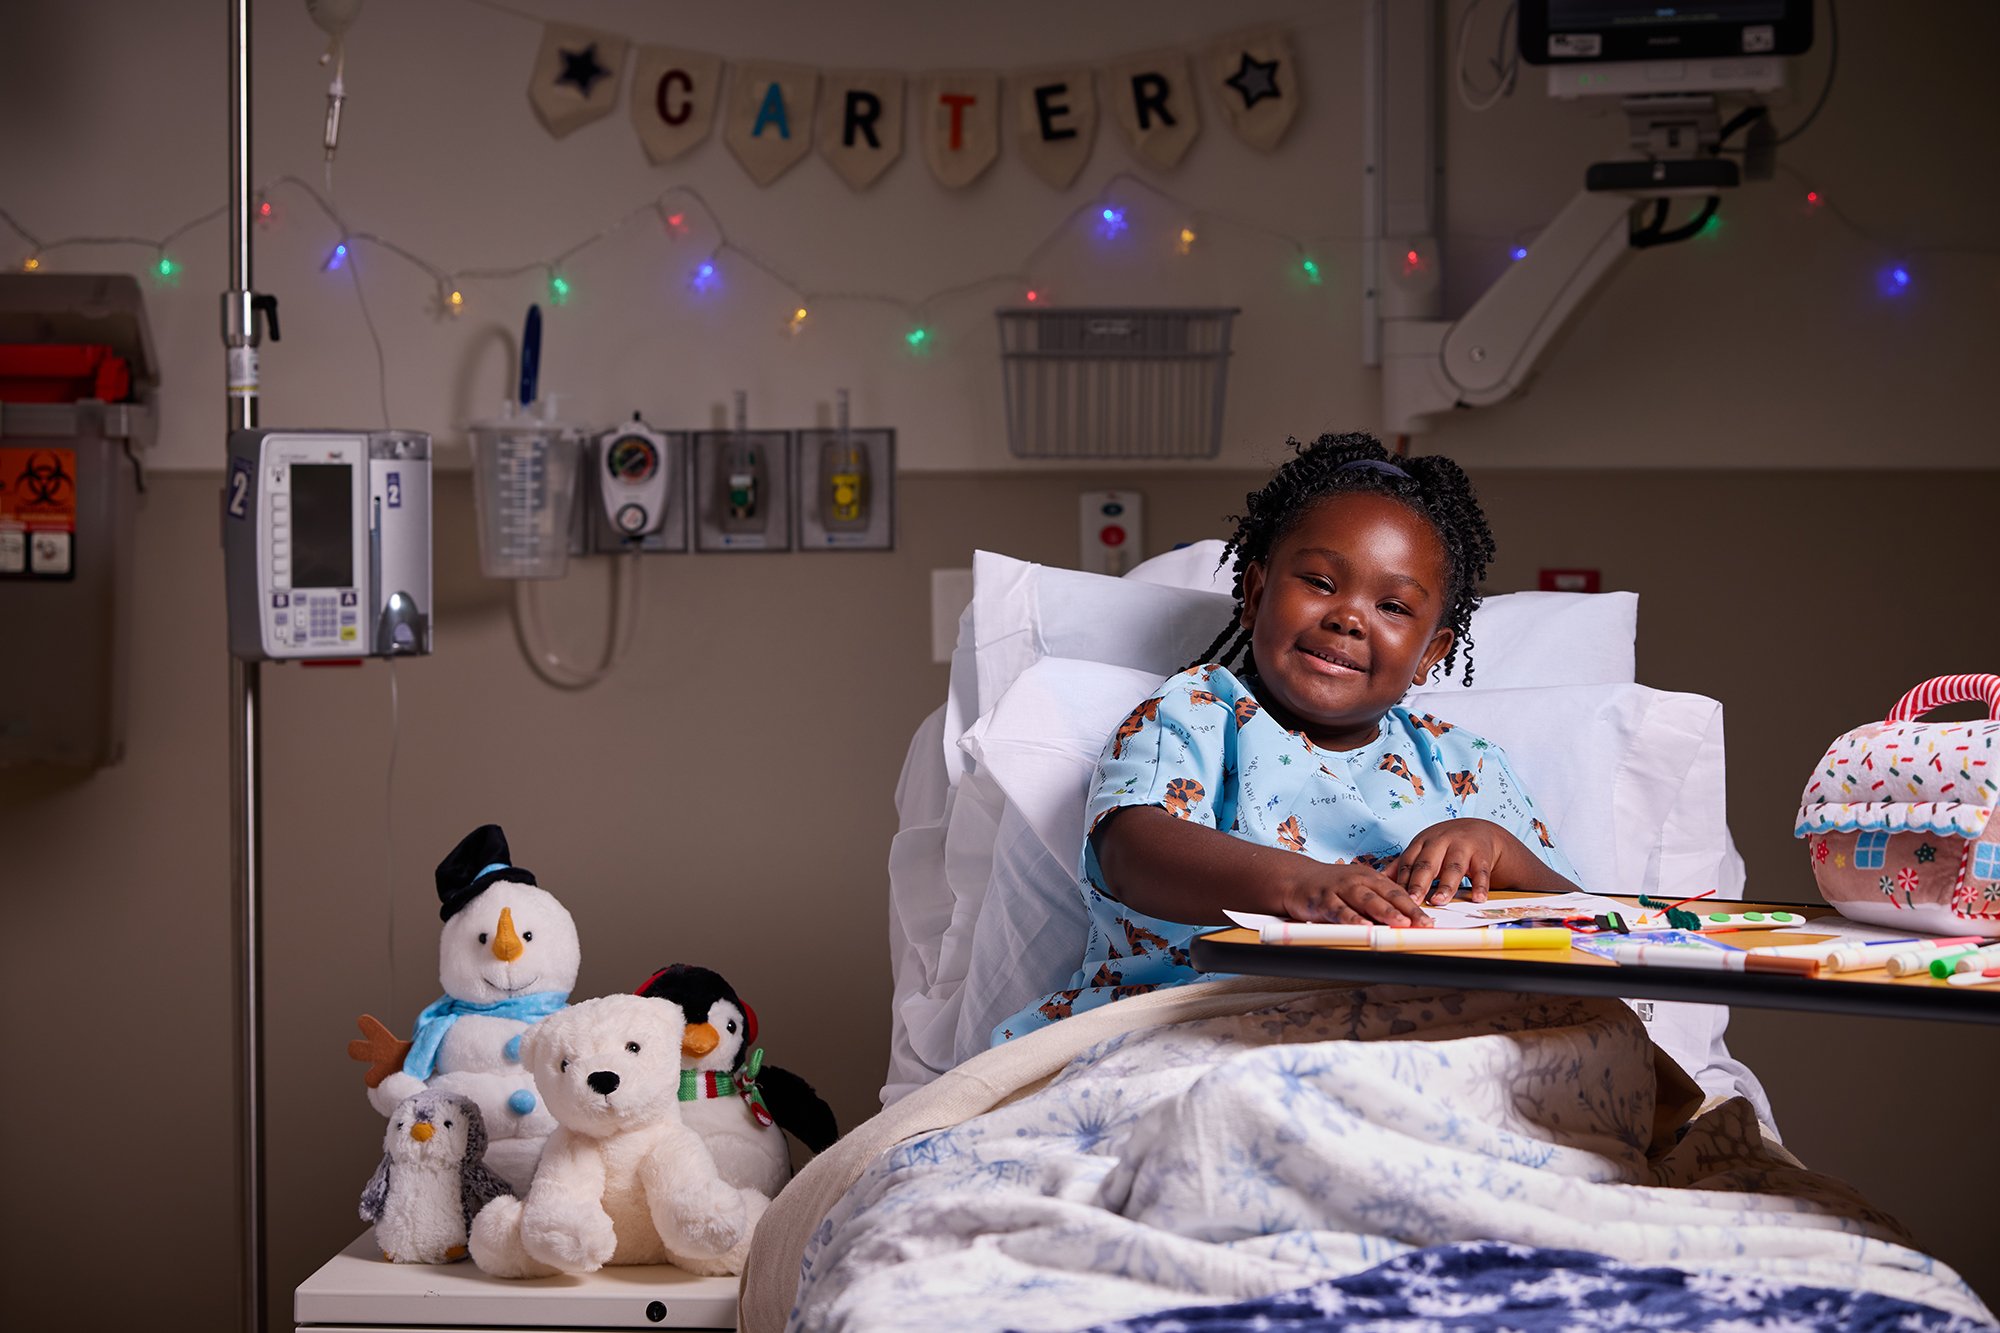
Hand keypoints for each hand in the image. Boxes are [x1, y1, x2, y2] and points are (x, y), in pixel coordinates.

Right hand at [1277, 861, 1430, 926]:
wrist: (1296, 878)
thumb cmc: (1332, 886)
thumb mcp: (1358, 887)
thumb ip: (1379, 900)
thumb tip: (1406, 919)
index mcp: (1370, 877)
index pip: (1397, 892)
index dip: (1414, 907)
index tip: (1428, 922)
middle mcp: (1357, 880)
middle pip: (1386, 895)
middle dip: (1406, 910)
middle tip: (1422, 923)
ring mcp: (1340, 889)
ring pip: (1366, 900)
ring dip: (1384, 912)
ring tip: (1400, 923)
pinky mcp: (1322, 899)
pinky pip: (1339, 910)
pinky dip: (1352, 919)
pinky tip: (1363, 926)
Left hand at [1385, 819, 1514, 904]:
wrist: (1479, 829)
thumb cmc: (1444, 845)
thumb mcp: (1422, 850)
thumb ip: (1402, 866)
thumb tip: (1376, 880)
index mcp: (1422, 842)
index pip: (1409, 862)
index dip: (1402, 880)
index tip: (1395, 899)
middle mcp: (1441, 842)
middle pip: (1428, 863)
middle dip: (1419, 883)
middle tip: (1413, 902)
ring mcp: (1463, 847)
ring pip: (1453, 867)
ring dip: (1446, 885)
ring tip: (1439, 901)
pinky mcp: (1482, 855)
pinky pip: (1482, 871)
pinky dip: (1480, 885)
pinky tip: (1478, 898)